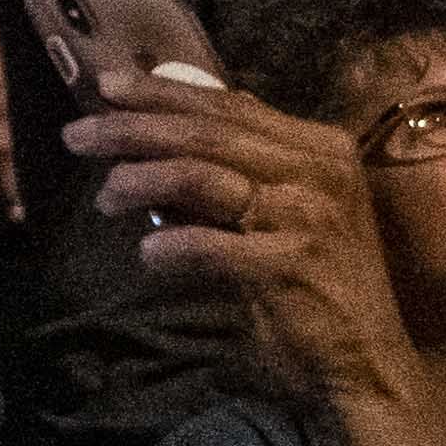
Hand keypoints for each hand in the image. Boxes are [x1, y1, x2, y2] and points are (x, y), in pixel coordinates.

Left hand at [72, 76, 443, 445]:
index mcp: (318, 147)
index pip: (228, 105)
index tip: (106, 86)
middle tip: (77, 135)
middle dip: (132, 129)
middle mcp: (318, 170)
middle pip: (206, 133)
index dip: (162, 93)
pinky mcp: (292, 264)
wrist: (368, 359)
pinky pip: (212, 246)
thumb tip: (170, 127)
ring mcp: (308, 215)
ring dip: (140, 181)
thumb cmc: (320, 283)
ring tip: (104, 197)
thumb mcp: (292, 209)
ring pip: (201, 176)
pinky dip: (173, 246)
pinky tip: (147, 252)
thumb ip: (244, 167)